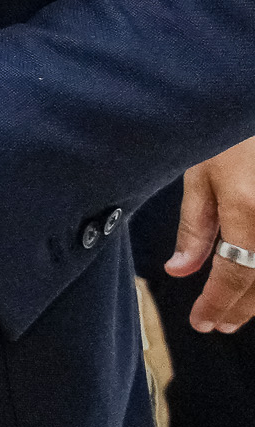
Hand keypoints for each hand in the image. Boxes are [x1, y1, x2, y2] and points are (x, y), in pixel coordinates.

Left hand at [168, 136, 254, 333]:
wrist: (251, 102)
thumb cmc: (230, 133)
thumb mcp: (202, 173)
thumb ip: (194, 227)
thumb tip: (179, 272)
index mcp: (249, 211)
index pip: (235, 275)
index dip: (218, 304)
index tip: (202, 324)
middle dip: (241, 308)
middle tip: (219, 325)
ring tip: (237, 312)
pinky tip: (254, 282)